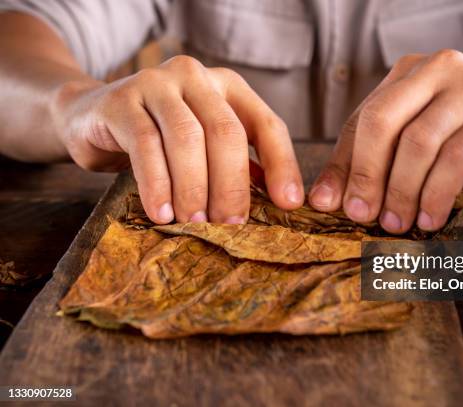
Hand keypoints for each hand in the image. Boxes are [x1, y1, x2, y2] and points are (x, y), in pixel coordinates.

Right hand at [51, 55, 303, 223]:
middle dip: (232, 185)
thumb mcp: (204, 145)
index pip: (267, 124)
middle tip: (231, 225)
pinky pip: (145, 145)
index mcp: (228, 86)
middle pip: (226, 133)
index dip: (282, 165)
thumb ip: (237, 163)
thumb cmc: (160, 138)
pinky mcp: (121, 100)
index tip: (288, 205)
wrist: (91, 116)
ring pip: (186, 139)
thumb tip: (276, 203)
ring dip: (194, 188)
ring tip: (196, 223)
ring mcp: (156, 83)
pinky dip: (157, 184)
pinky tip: (162, 213)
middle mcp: (196, 77)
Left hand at [309, 49, 462, 232]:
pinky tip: (431, 218)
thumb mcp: (427, 140)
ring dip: (402, 191)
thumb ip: (380, 161)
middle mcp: (437, 70)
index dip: (343, 165)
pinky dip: (437, 194)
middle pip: (381, 122)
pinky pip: (456, 158)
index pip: (362, 119)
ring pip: (418, 142)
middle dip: (365, 175)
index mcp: (409, 73)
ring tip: (397, 225)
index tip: (330, 205)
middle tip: (361, 216)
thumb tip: (328, 200)